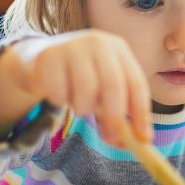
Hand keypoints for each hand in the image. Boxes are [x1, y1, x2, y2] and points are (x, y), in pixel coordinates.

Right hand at [14, 30, 152, 144]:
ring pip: (85, 92)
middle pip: (113, 85)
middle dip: (115, 116)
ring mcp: (72, 47)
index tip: (144, 138)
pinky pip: (60, 93)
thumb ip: (117, 113)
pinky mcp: (48, 57)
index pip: (136, 83)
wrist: (40, 59)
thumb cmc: (80, 77)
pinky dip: (61, 101)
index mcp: (118, 48)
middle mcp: (98, 42)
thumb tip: (132, 142)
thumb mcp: (103, 90)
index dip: (142, 113)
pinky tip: (58, 91)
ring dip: (83, 108)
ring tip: (77, 102)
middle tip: (112, 138)